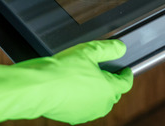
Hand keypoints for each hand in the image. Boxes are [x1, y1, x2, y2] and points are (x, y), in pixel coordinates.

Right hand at [0, 40, 132, 124]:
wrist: (38, 87)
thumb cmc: (63, 69)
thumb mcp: (89, 51)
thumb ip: (108, 49)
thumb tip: (121, 48)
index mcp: (109, 89)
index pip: (126, 83)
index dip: (126, 74)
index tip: (125, 70)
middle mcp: (101, 104)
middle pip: (114, 94)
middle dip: (112, 83)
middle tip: (104, 72)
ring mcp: (87, 112)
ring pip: (98, 102)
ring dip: (97, 93)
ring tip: (87, 79)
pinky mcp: (73, 117)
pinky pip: (84, 107)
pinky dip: (83, 99)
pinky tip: (73, 88)